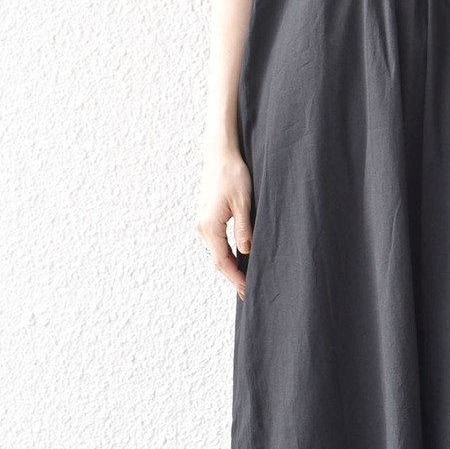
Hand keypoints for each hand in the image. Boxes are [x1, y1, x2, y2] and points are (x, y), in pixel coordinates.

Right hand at [195, 148, 252, 299]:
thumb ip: (244, 229)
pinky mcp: (206, 218)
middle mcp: (202, 228)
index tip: (248, 290)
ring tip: (244, 281)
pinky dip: (226, 256)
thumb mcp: (243, 203)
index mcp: (210, 226)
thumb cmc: (233, 175)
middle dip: (233, 278)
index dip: (236, 278)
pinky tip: (237, 260)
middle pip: (217, 261)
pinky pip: (215, 244)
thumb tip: (246, 251)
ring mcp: (202, 223)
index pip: (223, 261)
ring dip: (229, 268)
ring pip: (216, 253)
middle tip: (248, 293)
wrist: (220, 155)